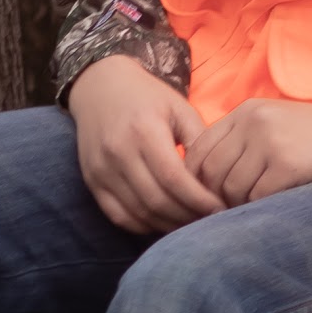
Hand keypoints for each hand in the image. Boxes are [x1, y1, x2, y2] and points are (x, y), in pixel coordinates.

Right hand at [66, 57, 224, 234]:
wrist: (99, 87)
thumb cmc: (148, 97)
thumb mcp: (179, 108)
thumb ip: (199, 141)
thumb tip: (217, 180)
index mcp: (144, 131)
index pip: (174, 179)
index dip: (198, 200)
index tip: (220, 209)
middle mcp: (118, 153)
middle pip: (156, 201)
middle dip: (187, 217)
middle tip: (209, 221)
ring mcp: (101, 170)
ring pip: (139, 213)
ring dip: (168, 225)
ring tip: (191, 224)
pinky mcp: (92, 182)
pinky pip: (119, 216)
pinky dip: (144, 225)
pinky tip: (164, 221)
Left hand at [191, 97, 311, 206]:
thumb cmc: (308, 136)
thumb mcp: (270, 124)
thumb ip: (237, 141)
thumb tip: (200, 179)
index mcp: (245, 111)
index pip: (199, 148)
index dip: (194, 178)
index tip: (203, 195)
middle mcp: (254, 122)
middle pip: (211, 170)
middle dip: (214, 196)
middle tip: (225, 209)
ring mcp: (271, 142)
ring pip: (232, 186)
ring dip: (238, 204)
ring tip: (251, 206)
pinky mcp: (289, 164)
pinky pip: (257, 195)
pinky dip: (258, 205)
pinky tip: (270, 204)